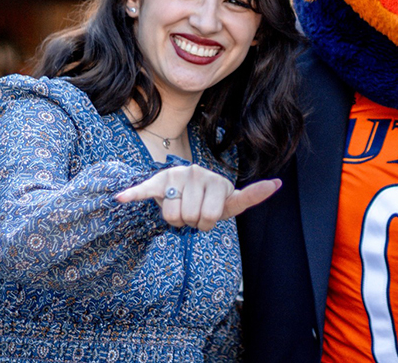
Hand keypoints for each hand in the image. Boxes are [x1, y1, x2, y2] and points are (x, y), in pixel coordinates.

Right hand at [115, 165, 280, 231]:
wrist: (178, 186)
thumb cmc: (205, 199)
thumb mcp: (223, 202)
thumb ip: (244, 198)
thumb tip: (276, 183)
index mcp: (220, 182)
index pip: (226, 206)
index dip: (237, 204)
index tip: (275, 183)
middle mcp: (200, 174)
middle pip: (197, 219)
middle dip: (194, 224)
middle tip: (194, 213)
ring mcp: (179, 176)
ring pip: (175, 217)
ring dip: (175, 221)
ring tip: (180, 208)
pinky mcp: (159, 180)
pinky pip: (145, 190)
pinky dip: (134, 195)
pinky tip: (122, 198)